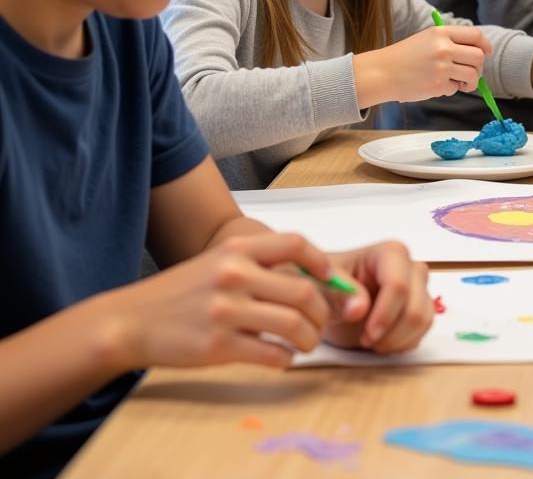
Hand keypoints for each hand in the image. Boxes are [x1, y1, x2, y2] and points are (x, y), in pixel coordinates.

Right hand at [106, 232, 335, 371]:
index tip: (331, 279)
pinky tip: (283, 357)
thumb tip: (310, 279)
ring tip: (306, 344)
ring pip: (293, 324)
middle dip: (322, 311)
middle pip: (304, 291)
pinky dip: (286, 358)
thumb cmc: (180, 293)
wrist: (131, 321)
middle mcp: (234, 274)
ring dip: (309, 338)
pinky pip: (271, 354)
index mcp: (237, 248)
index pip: (295, 244)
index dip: (321, 262)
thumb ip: (257, 264)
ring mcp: (227, 310)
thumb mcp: (217, 262)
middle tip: (320, 324)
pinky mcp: (218, 346)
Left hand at [322, 241, 432, 354]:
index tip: (367, 335)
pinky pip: (422, 333)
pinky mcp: (421, 308)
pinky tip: (380, 342)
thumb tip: (359, 308)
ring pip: (422, 320)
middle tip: (365, 340)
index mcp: (391, 253)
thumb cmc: (329, 286)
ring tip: (370, 342)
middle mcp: (411, 268)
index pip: (399, 285)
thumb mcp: (323, 287)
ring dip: (396, 340)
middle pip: (415, 306)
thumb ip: (339, 294)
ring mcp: (419, 288)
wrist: (332, 301)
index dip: (385, 314)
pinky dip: (401, 344)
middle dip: (391, 331)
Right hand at [355, 26, 492, 106]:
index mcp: (441, 33)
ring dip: (470, 82)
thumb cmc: (405, 57)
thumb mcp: (427, 39)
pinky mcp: (438, 86)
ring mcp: (441, 68)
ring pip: (473, 75)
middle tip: (470, 72)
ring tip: (459, 82)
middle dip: (479, 67)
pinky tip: (438, 86)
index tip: (486, 52)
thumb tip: (478, 53)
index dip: (485, 45)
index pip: (475, 36)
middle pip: (478, 57)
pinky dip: (451, 90)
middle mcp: (443, 48)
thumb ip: (450, 42)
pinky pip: (456, 89)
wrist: (382, 73)